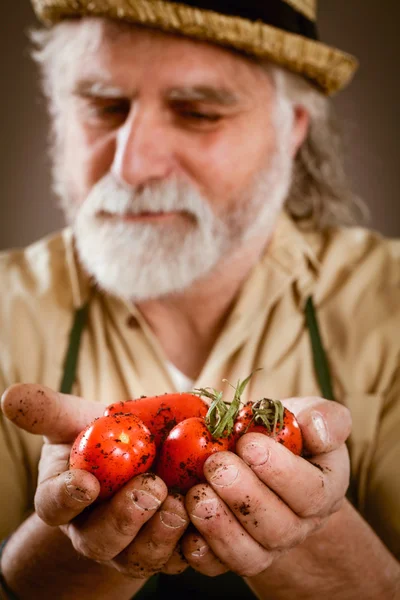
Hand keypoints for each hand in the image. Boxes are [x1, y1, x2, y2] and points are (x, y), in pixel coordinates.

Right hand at [1, 384, 189, 578]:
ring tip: (181, 502)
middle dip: (126, 518)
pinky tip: (210, 518)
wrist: (139, 458)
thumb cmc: (101, 437)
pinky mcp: (167, 550)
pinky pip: (181, 559)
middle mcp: (94, 530)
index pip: (55, 505)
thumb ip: (47, 410)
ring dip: (162, 534)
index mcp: (65, 499)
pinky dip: (196, 543)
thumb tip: (11, 395)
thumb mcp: (74, 420)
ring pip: (141, 556)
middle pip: (102, 539)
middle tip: (150, 489)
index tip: (85, 482)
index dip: (67, 497)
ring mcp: (131, 545)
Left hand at [180, 396, 351, 576]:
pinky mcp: (233, 554)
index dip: (279, 471)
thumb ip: (324, 418)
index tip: (248, 443)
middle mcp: (299, 526)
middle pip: (278, 528)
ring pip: (249, 554)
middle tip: (215, 465)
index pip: (311, 493)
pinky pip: (217, 566)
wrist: (261, 457)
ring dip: (220, 526)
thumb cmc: (286, 432)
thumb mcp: (310, 415)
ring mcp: (266, 546)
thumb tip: (317, 429)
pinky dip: (199, 550)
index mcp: (324, 491)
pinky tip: (184, 521)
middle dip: (243, 496)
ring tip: (196, 493)